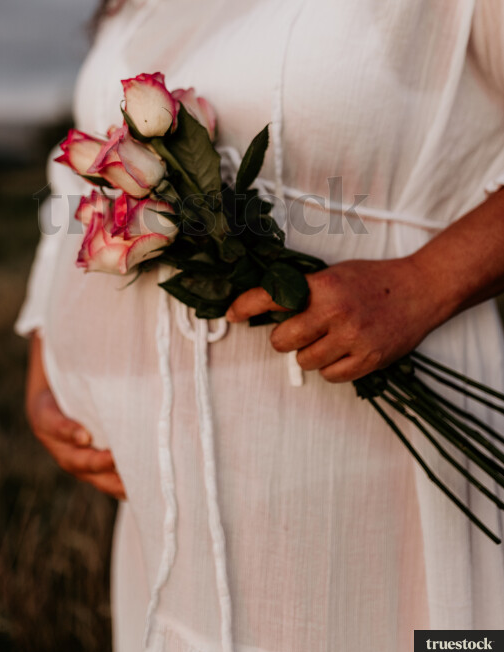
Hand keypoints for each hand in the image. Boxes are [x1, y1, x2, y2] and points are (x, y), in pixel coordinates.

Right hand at [25, 333, 126, 499]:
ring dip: (108, 480)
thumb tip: (97, 311)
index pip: (50, 422)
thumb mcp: (67, 348)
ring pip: (84, 471)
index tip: (85, 436)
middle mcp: (52, 435)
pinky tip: (141, 487)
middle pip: (68, 457)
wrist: (61, 368)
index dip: (66, 430)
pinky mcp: (85, 456)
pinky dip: (116, 481)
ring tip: (134, 485)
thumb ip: (80, 346)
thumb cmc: (69, 355)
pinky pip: (98, 474)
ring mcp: (67, 449)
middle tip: (117, 463)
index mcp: (42, 408)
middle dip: (93, 464)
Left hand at [226, 257, 440, 383]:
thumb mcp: (334, 274)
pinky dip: (330, 368)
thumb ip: (304, 289)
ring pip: (305, 362)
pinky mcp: (368, 359)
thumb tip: (267, 305)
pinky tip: (341, 352)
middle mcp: (336, 312)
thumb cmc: (374, 280)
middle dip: (284, 338)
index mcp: (324, 286)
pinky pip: (330, 377)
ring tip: (328, 339)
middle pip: (283, 341)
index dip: (247, 306)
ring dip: (309, 354)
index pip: (273, 297)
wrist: (420, 290)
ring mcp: (352, 338)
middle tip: (297, 331)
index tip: (231, 313)